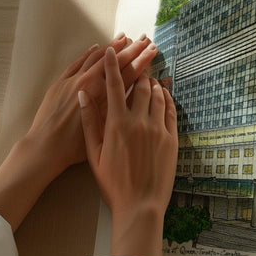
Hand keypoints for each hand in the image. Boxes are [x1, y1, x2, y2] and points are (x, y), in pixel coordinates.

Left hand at [27, 34, 157, 177]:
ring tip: (124, 37)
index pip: (128, 72)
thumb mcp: (104, 129)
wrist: (45, 147)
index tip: (152, 50)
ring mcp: (73, 80)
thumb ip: (118, 108)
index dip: (142, 60)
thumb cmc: (75, 146)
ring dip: (112, 46)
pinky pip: (77, 62)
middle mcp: (89, 83)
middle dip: (132, 48)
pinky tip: (97, 47)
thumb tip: (134, 93)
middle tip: (145, 38)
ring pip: (96, 57)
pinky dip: (89, 53)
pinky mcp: (60, 83)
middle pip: (115, 61)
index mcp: (103, 96)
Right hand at [79, 47, 177, 255]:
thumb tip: (83, 95)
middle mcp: (139, 121)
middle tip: (137, 60)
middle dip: (137, 69)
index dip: (112, 65)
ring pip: (158, 95)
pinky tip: (164, 94)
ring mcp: (158, 129)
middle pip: (141, 86)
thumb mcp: (94, 154)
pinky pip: (170, 111)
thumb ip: (89, 122)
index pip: (114, 86)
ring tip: (149, 76)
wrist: (140, 205)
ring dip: (153, 82)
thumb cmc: (113, 183)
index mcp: (117, 124)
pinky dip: (167, 98)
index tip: (111, 50)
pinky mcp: (172, 138)